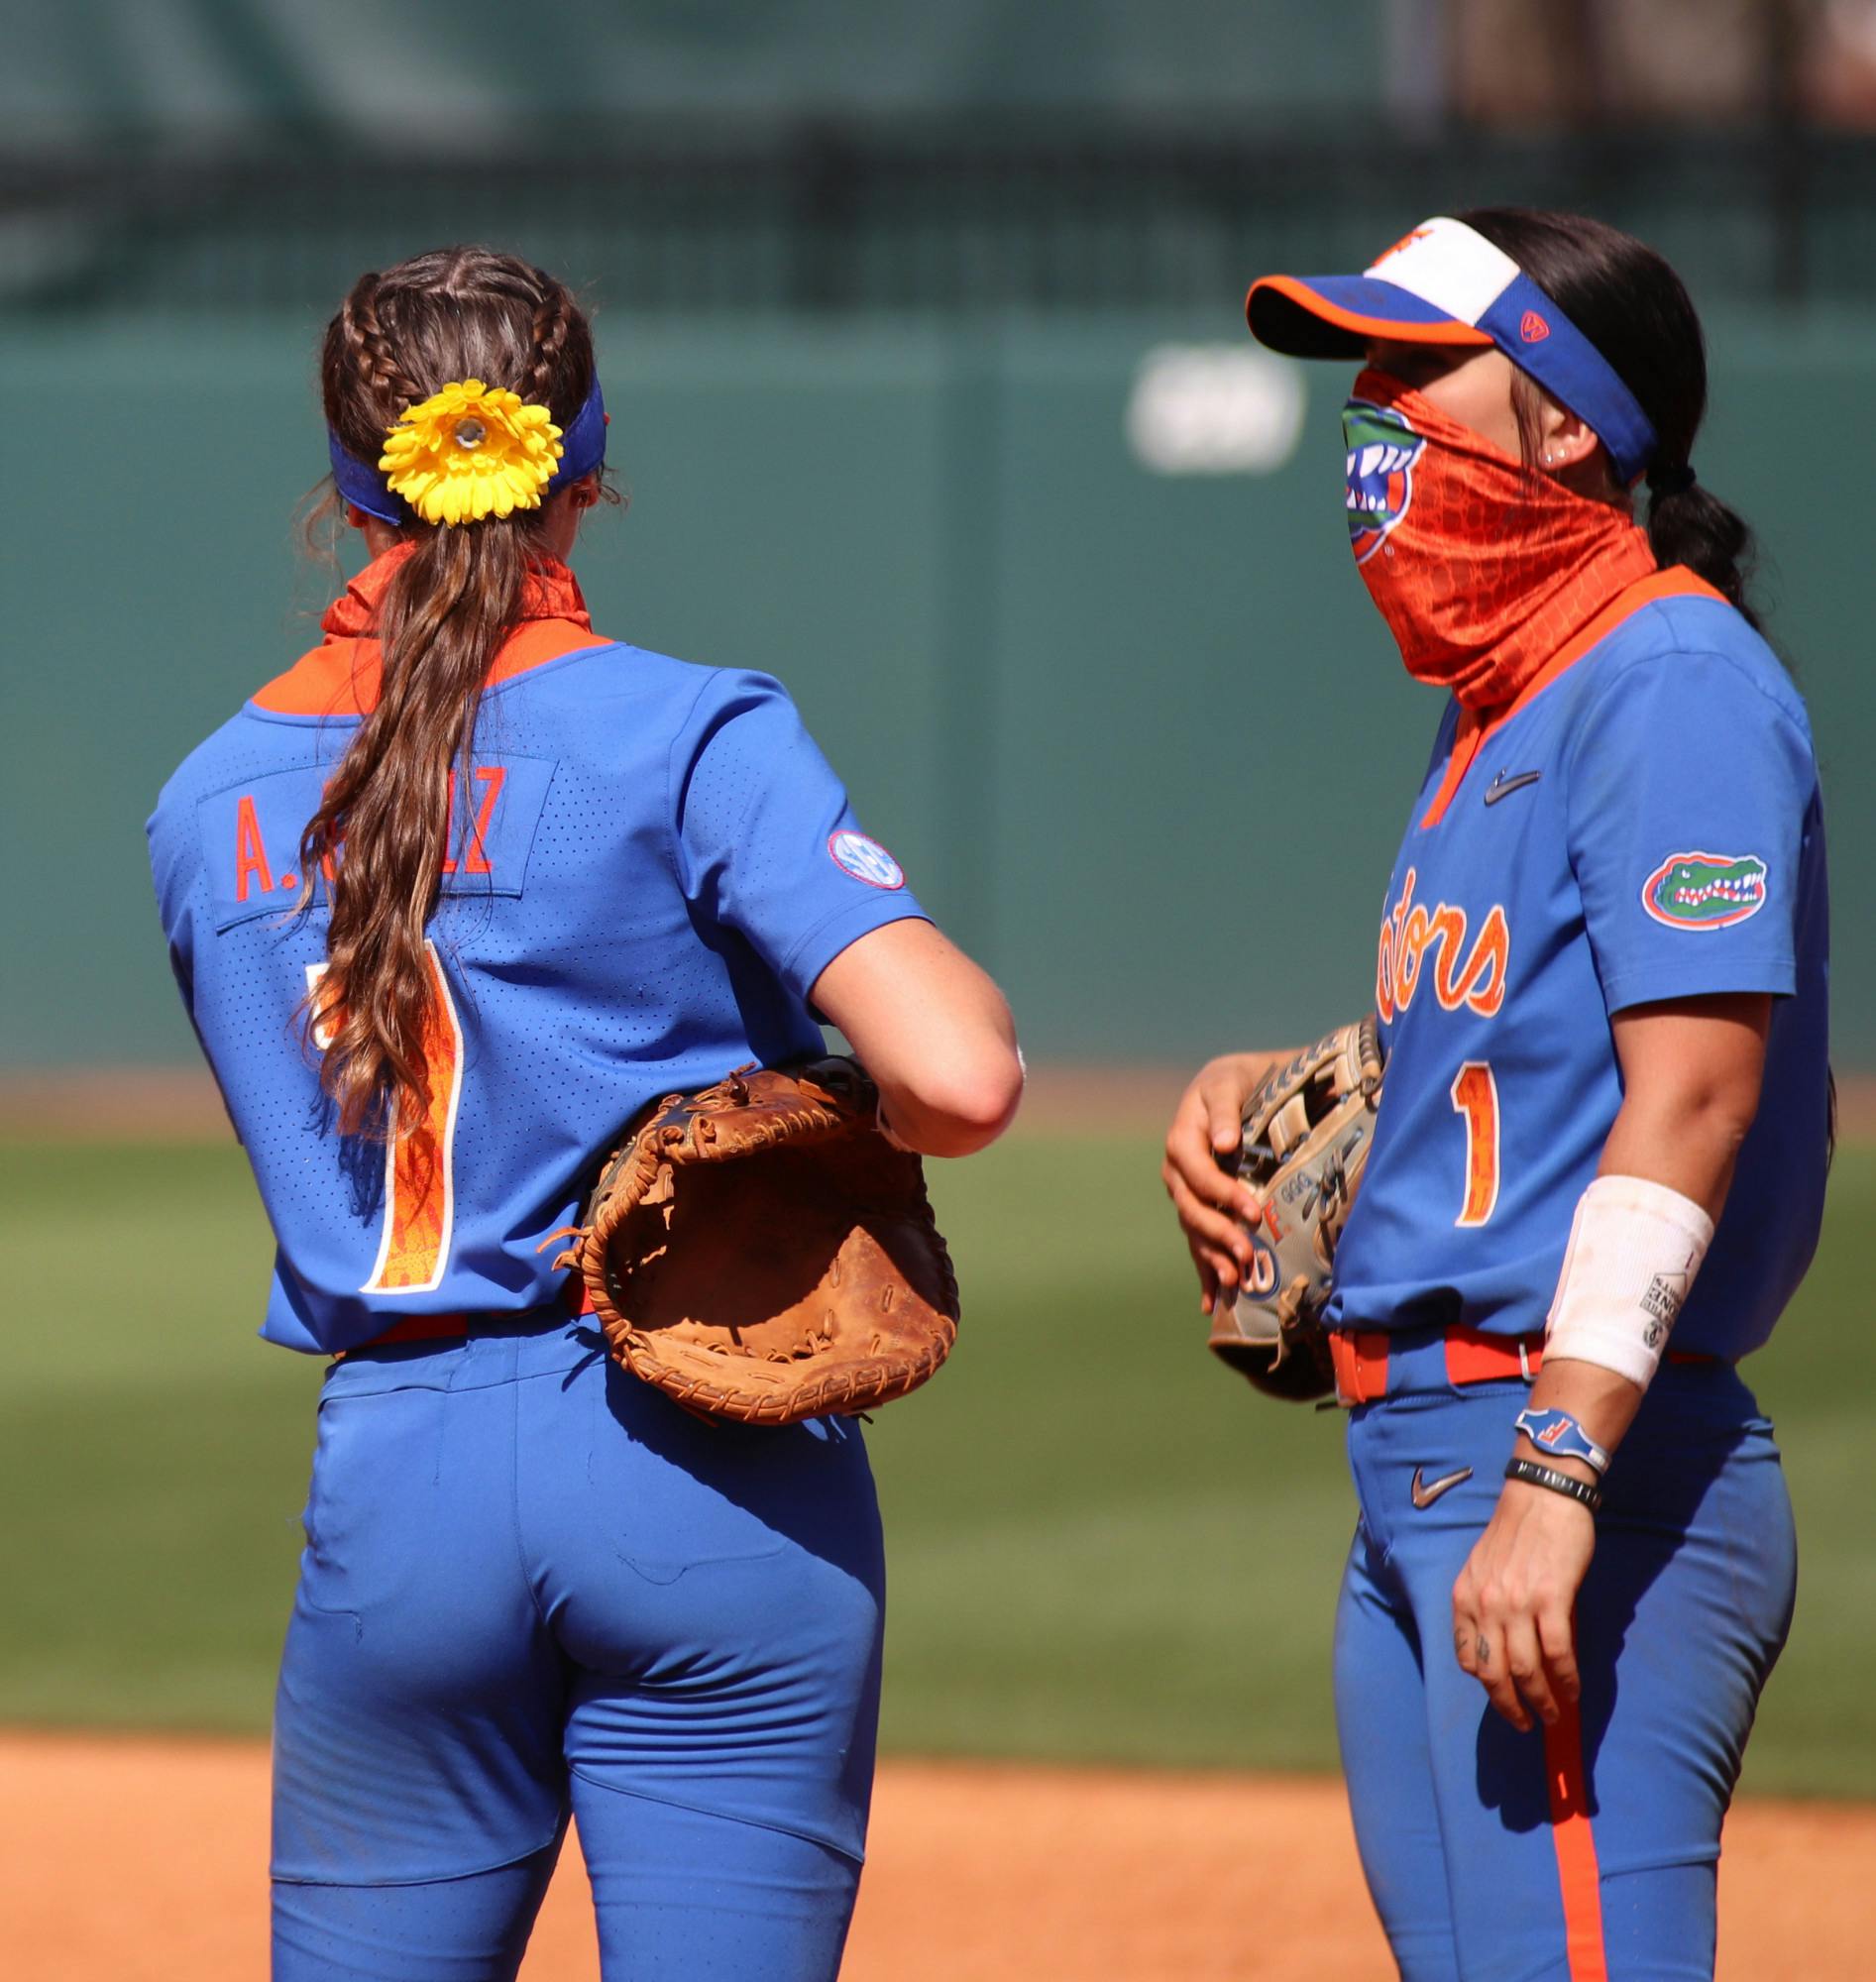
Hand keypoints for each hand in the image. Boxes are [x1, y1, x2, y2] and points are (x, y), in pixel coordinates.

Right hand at [1161, 1052, 1282, 1313]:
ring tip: (1233, 1282)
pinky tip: (1210, 1303)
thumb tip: (1225, 1144)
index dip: (1222, 1194)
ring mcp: (1186, 1194)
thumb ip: (1225, 1112)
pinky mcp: (1200, 1208)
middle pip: (1192, 1209)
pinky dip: (1204, 1272)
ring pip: (1194, 1231)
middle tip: (1247, 1254)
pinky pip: (1197, 1242)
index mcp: (1181, 1141)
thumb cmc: (1235, 1082)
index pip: (1197, 1175)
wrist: (1234, 1087)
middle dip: (1218, 1234)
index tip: (1251, 1210)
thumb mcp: (1228, 1084)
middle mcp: (1178, 1173)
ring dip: (1211, 1258)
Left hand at [1451, 1476, 1595, 1731]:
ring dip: (1541, 1700)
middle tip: (1527, 1723)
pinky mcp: (1551, 1599)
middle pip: (1493, 1673)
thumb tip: (1502, 1644)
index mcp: (1465, 1596)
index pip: (1467, 1657)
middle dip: (1510, 1706)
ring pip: (1525, 1670)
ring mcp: (1517, 1603)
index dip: (1486, 1686)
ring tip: (1553, 1714)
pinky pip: (1558, 1653)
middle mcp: (1485, 1603)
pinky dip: (1566, 1679)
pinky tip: (1573, 1690)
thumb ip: (1485, 1603)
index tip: (1503, 1699)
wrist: (1543, 1495)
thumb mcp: (1483, 1567)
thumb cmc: (1516, 1530)